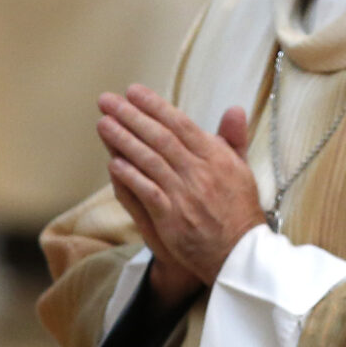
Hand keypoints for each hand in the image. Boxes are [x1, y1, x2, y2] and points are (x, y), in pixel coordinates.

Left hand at [97, 86, 261, 295]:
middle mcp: (200, 172)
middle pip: (160, 137)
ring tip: (103, 123)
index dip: (155, 105)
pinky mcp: (172, 219)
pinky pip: (147, 192)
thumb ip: (233, 138)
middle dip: (131, 116)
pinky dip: (130, 176)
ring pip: (149, 161)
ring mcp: (184, 195)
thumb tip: (235, 108)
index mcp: (216, 157)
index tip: (133, 91)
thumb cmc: (239, 210)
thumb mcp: (242, 170)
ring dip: (123, 140)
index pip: (180, 124)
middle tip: (107, 101)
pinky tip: (113, 162)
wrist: (239, 255)